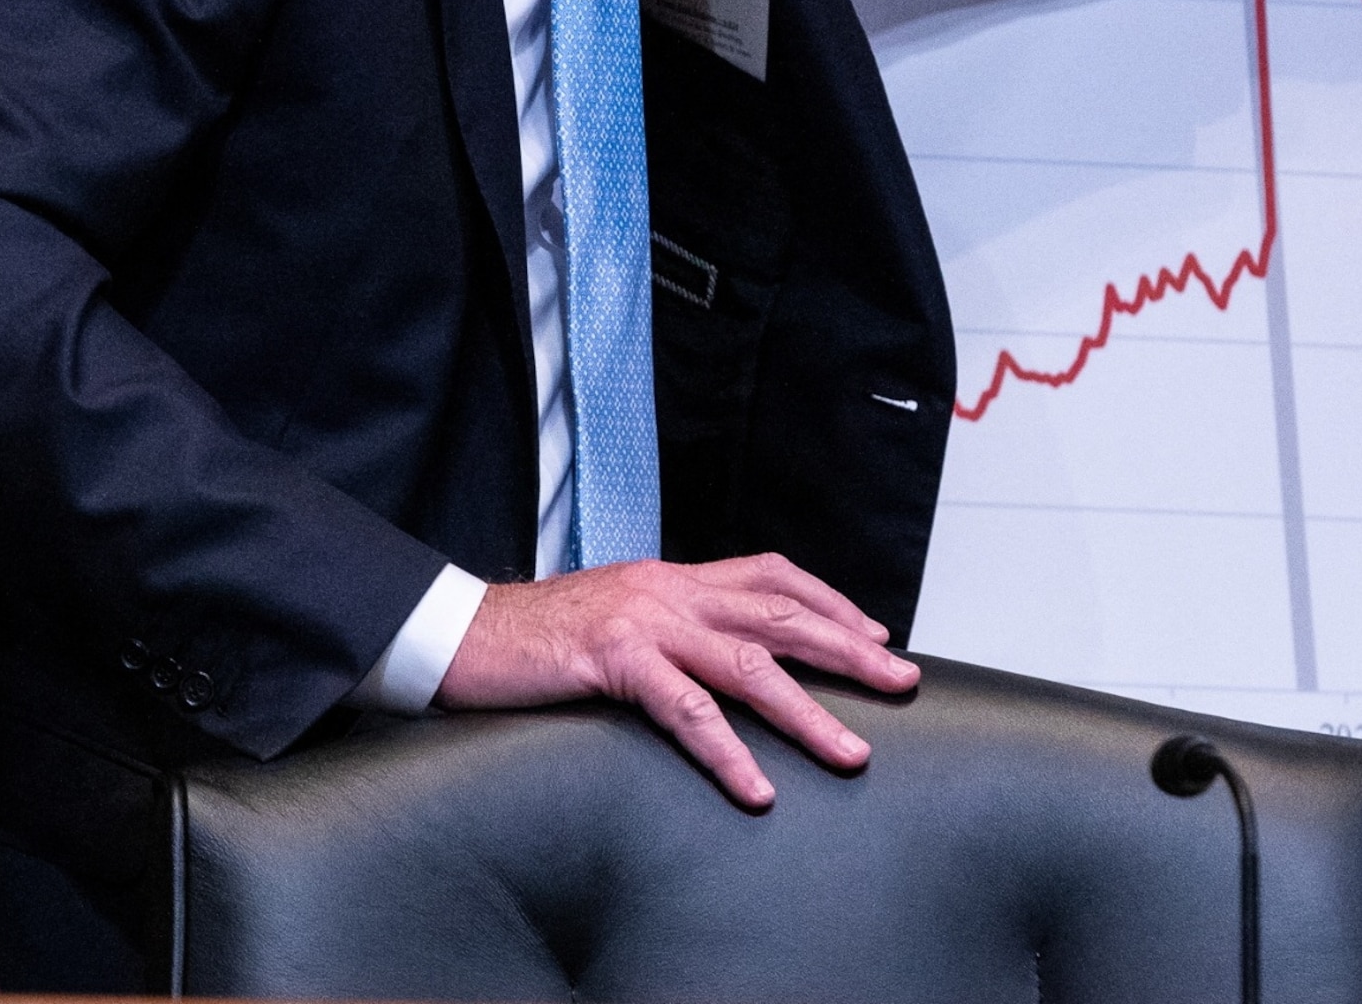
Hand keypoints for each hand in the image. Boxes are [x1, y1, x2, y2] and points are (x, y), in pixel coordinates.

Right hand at [434, 553, 921, 807]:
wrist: (461, 633)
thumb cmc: (537, 636)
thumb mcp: (618, 618)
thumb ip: (669, 629)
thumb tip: (715, 661)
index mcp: (672, 578)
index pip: (769, 574)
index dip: (828, 601)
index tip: (875, 632)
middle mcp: (668, 591)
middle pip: (779, 615)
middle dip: (847, 649)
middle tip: (900, 680)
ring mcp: (643, 622)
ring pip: (746, 663)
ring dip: (806, 712)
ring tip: (849, 751)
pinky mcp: (612, 660)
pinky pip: (683, 708)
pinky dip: (726, 751)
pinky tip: (756, 786)